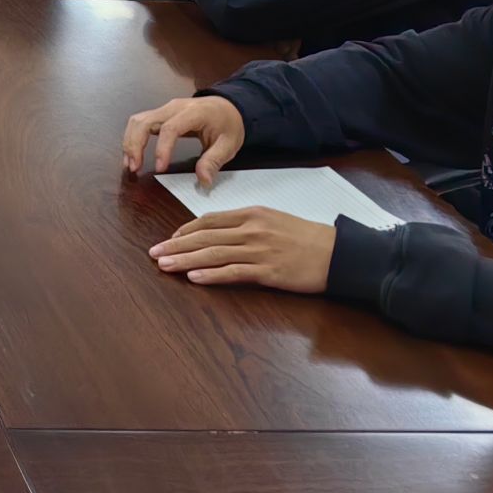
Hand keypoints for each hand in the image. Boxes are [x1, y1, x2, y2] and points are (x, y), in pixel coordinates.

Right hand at [121, 95, 245, 184]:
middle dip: (135, 145)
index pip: (170, 128)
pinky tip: (133, 155)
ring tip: (130, 164)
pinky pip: (140, 122)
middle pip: (145, 121)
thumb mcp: (229, 144)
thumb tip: (203, 181)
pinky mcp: (160, 114)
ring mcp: (164, 109)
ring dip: (130, 142)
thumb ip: (214, 161)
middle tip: (134, 168)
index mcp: (193, 113)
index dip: (162, 149)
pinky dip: (132, 138)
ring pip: (137, 120)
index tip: (159, 169)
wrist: (227, 106)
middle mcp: (174, 107)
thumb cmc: (228, 124)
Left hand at [149, 208, 335, 293]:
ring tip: (164, 265)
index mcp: (251, 214)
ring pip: (214, 253)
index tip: (169, 239)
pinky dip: (211, 275)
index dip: (185, 230)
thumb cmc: (307, 238)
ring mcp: (259, 250)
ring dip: (185, 260)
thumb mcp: (274, 220)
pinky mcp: (269, 272)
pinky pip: (234, 272)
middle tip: (153, 253)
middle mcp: (251, 229)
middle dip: (175, 245)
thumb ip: (246, 224)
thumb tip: (219, 232)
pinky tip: (194, 278)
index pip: (209, 220)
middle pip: (205, 237)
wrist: (339, 254)